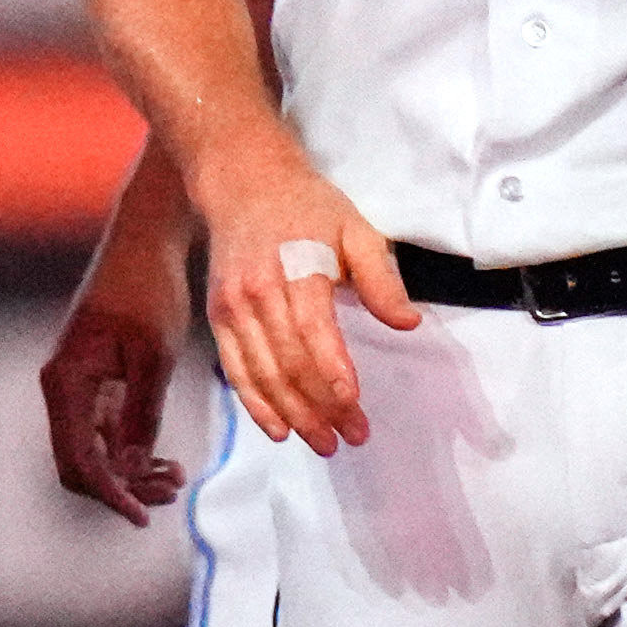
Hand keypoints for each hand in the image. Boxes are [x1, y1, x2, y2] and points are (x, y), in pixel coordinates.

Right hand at [38, 260, 183, 520]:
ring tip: (175, 478)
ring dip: (129, 472)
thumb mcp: (154, 356)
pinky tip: (164, 458)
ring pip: (92, 450)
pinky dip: (129, 449)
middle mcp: (61, 387)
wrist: (144, 243)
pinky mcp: (93, 380)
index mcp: (66, 382)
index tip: (143, 516)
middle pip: (78, 462)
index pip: (78, 458)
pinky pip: (102, 430)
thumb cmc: (148, 289)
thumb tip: (133, 466)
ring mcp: (75, 385)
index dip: (109, 494)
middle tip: (171, 492)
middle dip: (120, 487)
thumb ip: (142, 414)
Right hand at [192, 146, 411, 453]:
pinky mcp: (219, 317)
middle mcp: (256, 292)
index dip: (331, 369)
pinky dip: (255, 404)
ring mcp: (232, 307)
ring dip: (292, 414)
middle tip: (352, 436)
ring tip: (323, 442)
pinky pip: (235, 369)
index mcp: (295, 268)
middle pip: (287, 361)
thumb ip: (382, 279)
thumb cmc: (307, 207)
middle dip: (320, 405)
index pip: (311, 329)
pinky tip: (278, 430)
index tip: (352, 402)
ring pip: (261, 372)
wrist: (243, 183)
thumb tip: (408, 323)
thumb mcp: (357, 230)